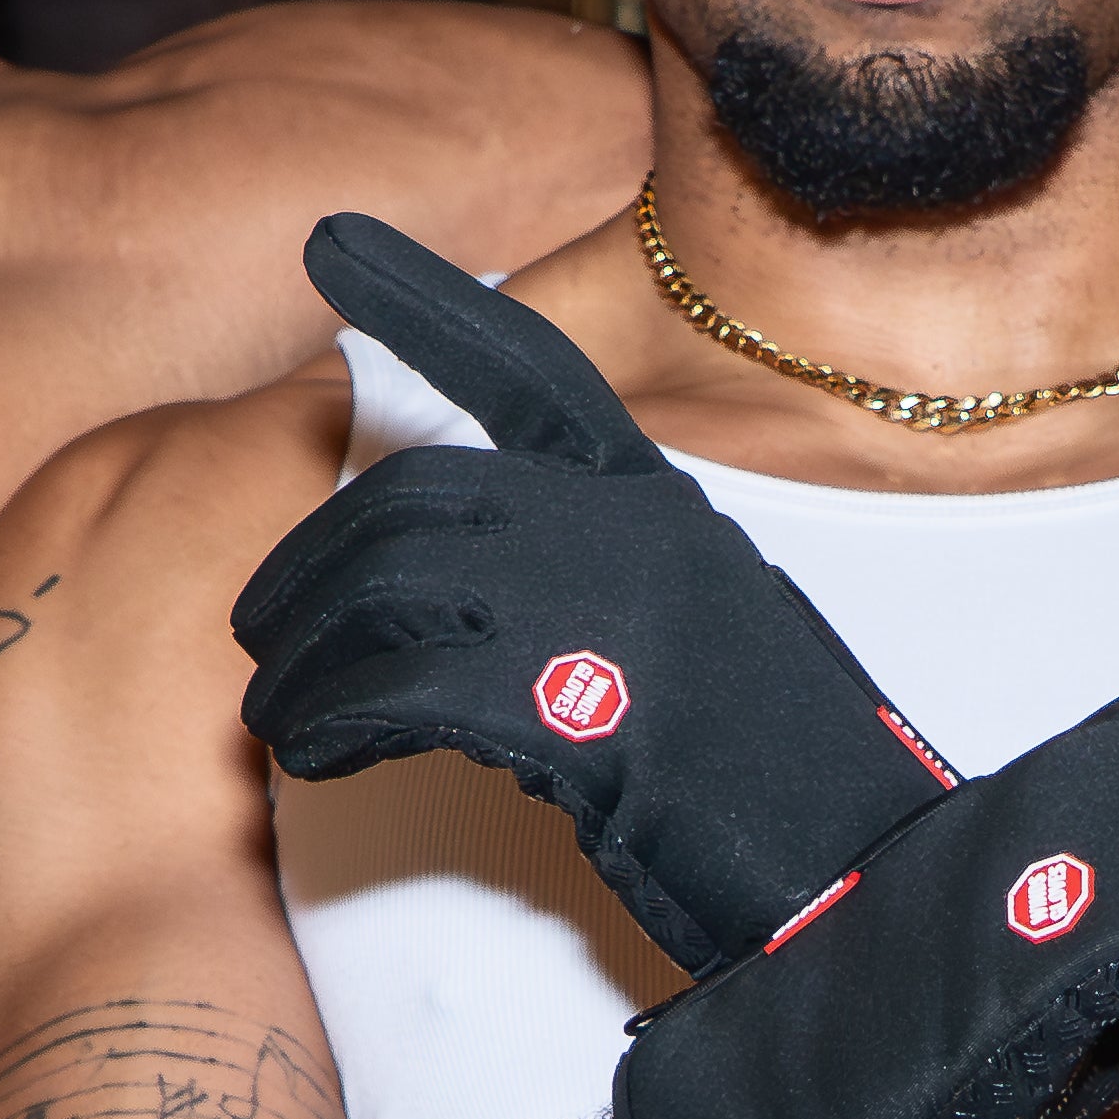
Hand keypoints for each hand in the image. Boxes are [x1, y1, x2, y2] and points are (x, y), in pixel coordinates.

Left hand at [233, 212, 959, 971]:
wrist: (858, 876)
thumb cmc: (767, 775)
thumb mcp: (693, 629)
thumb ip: (596, 577)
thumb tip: (464, 587)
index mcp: (657, 501)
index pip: (528, 367)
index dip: (426, 305)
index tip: (331, 243)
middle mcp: (631, 530)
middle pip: (410, 503)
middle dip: (305, 566)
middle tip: (260, 635)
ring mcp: (610, 612)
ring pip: (388, 594)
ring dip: (305, 661)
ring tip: (279, 717)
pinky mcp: (582, 711)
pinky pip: (406, 689)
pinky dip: (338, 722)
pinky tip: (322, 757)